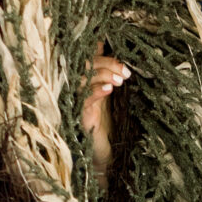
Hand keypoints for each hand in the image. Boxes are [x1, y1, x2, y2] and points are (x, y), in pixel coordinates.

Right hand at [80, 53, 130, 173]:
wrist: (102, 150)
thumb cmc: (104, 121)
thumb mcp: (108, 94)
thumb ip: (109, 74)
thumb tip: (115, 56)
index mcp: (85, 78)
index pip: (89, 57)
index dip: (99, 51)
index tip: (117, 51)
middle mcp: (77, 86)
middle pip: (86, 65)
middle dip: (108, 64)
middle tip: (126, 71)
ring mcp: (75, 99)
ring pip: (84, 79)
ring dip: (104, 76)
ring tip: (120, 81)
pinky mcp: (78, 114)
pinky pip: (84, 98)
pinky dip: (96, 92)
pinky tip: (109, 89)